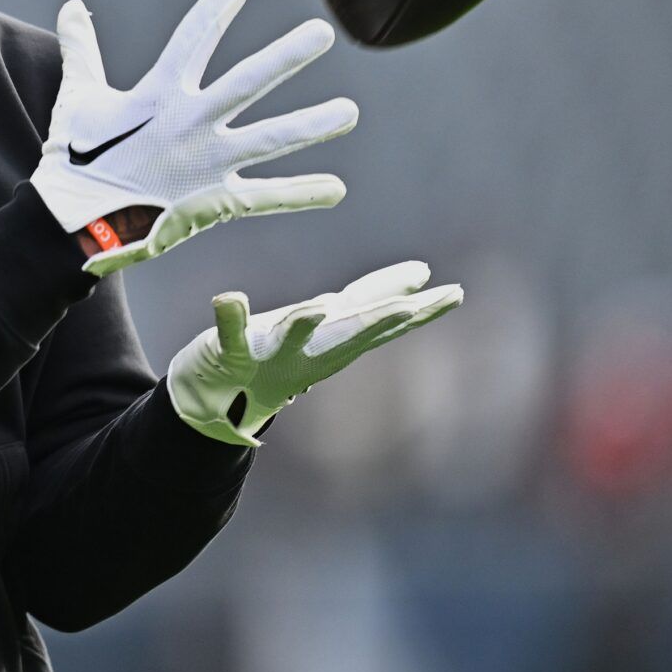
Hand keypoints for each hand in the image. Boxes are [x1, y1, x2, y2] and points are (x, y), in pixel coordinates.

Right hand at [29, 0, 357, 276]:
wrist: (76, 225)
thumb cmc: (74, 158)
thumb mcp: (78, 97)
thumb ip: (81, 49)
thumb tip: (69, 7)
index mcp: (158, 94)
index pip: (193, 38)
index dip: (217, 5)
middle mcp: (190, 123)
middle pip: (247, 83)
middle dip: (285, 56)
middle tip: (323, 33)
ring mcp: (207, 163)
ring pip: (270, 139)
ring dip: (312, 125)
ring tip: (349, 112)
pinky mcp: (215, 201)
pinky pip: (265, 197)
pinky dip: (301, 194)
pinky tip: (337, 189)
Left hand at [166, 262, 463, 447]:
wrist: (217, 398)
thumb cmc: (283, 351)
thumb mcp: (334, 321)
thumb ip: (371, 298)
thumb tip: (421, 273)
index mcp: (336, 337)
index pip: (383, 318)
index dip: (420, 308)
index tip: (454, 293)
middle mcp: (310, 348)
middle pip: (348, 332)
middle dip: (377, 319)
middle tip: (409, 305)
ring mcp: (270, 351)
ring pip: (291, 336)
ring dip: (304, 322)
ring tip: (318, 306)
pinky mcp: (231, 352)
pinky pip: (229, 333)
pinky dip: (230, 316)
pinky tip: (228, 296)